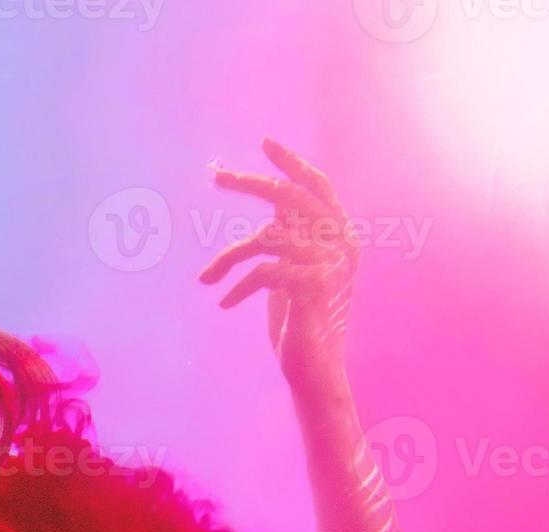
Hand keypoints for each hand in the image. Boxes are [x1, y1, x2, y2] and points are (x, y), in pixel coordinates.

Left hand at [198, 137, 359, 387]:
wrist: (316, 372)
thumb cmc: (299, 324)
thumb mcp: (292, 272)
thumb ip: (290, 240)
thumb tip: (271, 210)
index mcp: (340, 239)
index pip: (319, 188)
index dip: (293, 164)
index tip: (266, 143)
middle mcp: (342, 245)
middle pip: (291, 197)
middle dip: (250, 183)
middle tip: (216, 175)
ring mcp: (330, 263)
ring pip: (266, 237)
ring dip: (228, 257)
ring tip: (206, 278)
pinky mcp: (312, 285)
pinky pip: (263, 269)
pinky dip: (238, 286)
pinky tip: (223, 303)